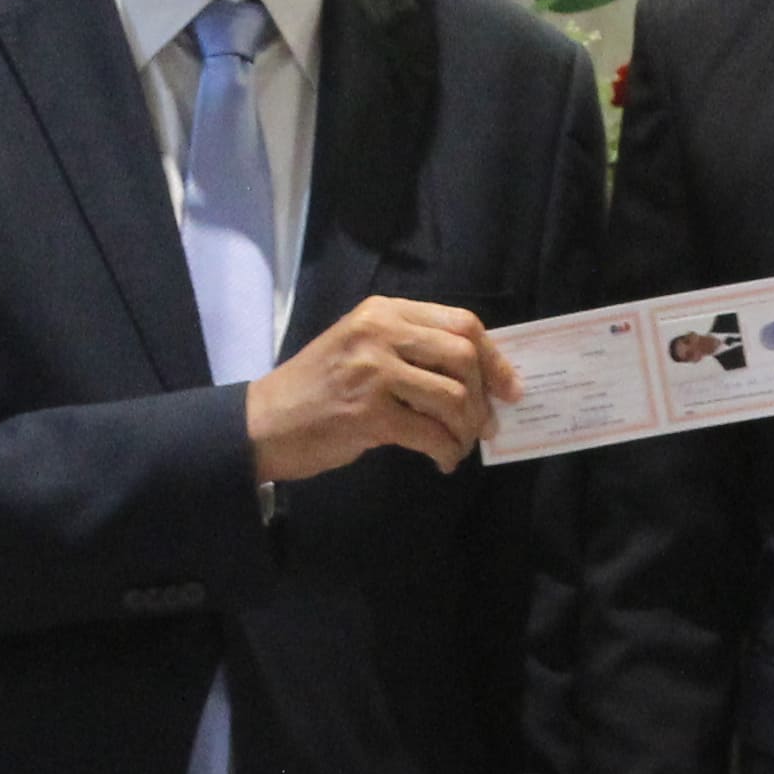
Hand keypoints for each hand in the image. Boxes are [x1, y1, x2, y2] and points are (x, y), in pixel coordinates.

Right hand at [247, 296, 517, 484]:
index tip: (509, 388)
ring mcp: (373, 371)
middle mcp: (379, 333)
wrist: (264, 423)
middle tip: (484, 425)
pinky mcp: (368, 413)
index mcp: (383, 311)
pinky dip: (446, 452)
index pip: (461, 322)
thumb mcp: (361, 348)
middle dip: (483, 396)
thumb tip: (476, 376)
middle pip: (462, 355)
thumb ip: (410, 348)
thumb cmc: (317, 389)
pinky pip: (430, 433)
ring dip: (465, 429)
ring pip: (452, 397)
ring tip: (458, 446)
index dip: (494, 357)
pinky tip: (441, 461)